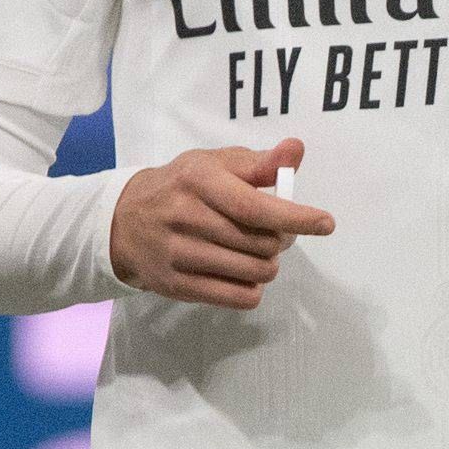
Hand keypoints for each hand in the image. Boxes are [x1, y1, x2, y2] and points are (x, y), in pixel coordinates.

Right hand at [109, 139, 333, 310]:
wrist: (123, 220)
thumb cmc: (182, 187)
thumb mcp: (214, 164)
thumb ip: (258, 162)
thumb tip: (296, 150)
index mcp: (199, 180)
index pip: (254, 206)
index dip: (295, 217)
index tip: (325, 223)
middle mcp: (185, 216)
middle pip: (261, 244)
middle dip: (280, 241)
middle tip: (273, 233)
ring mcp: (177, 254)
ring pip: (253, 273)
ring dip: (268, 266)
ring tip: (257, 253)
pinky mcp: (175, 285)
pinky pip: (236, 298)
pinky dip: (252, 289)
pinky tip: (245, 276)